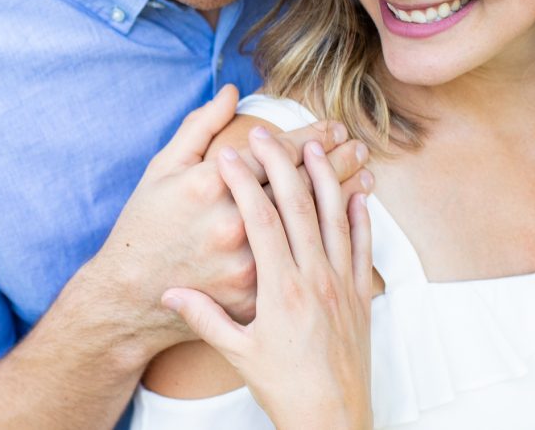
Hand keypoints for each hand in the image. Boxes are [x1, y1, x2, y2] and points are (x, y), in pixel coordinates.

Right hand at [162, 127, 372, 429]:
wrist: (332, 419)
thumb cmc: (282, 387)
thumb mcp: (236, 353)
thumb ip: (203, 317)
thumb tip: (171, 293)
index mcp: (279, 288)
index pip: (259, 218)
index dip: (244, 181)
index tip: (230, 154)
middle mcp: (313, 277)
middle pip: (299, 205)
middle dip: (282, 163)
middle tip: (268, 132)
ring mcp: (341, 283)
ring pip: (335, 217)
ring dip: (326, 176)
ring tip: (317, 145)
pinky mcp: (360, 294)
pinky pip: (363, 245)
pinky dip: (361, 215)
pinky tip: (358, 191)